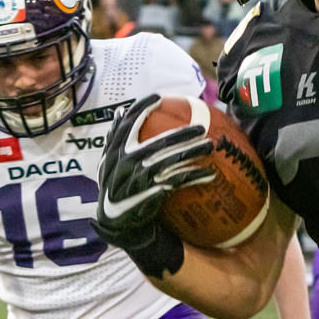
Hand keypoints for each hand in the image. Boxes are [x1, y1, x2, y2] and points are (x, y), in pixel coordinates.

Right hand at [95, 94, 213, 276]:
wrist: (115, 221)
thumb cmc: (115, 187)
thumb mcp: (108, 163)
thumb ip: (114, 138)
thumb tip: (120, 111)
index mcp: (114, 152)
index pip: (128, 124)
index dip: (142, 108)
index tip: (158, 97)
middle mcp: (125, 163)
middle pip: (157, 143)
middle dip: (181, 134)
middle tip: (201, 127)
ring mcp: (138, 179)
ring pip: (169, 161)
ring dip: (192, 152)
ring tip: (211, 146)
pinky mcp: (150, 194)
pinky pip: (176, 182)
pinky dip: (193, 177)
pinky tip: (210, 174)